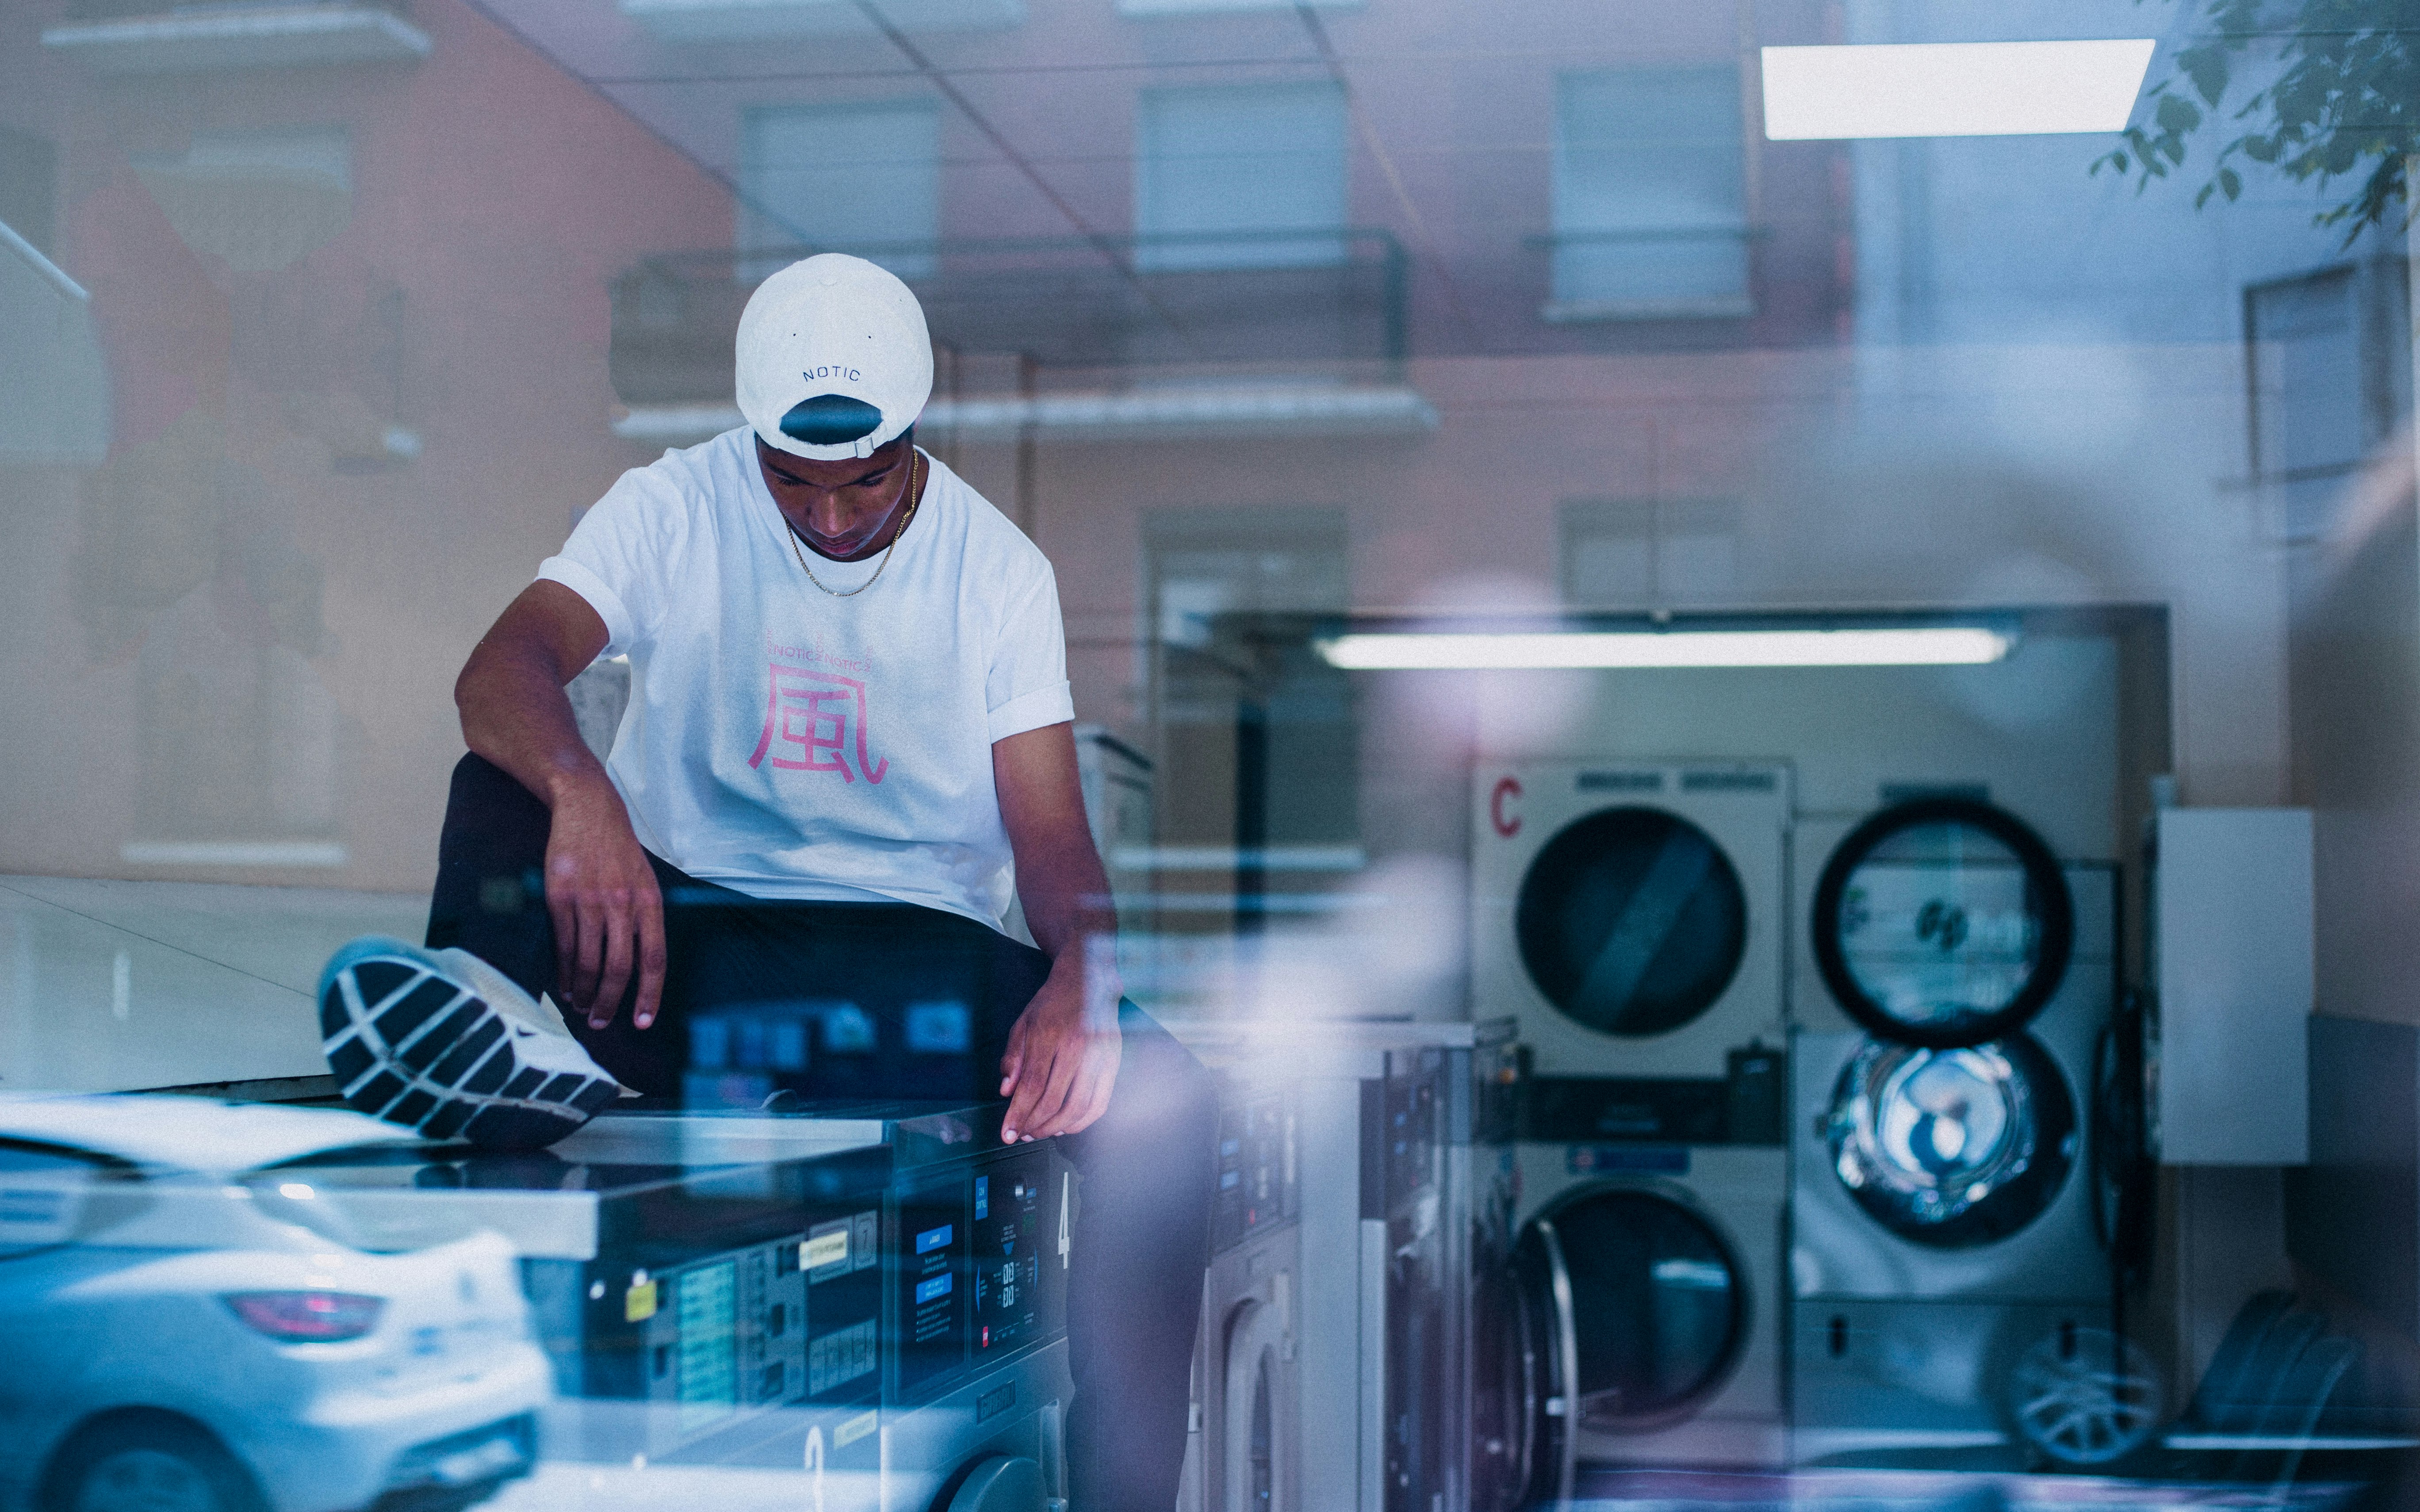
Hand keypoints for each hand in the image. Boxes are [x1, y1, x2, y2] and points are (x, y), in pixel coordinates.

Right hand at [543, 778, 666, 1030]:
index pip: (654, 959)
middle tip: (599, 1022)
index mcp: (650, 903)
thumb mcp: (646, 881)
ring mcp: (590, 900)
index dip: (649, 994)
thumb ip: (644, 919)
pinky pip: (563, 944)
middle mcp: (622, 905)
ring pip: (587, 961)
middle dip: (609, 1002)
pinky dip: (562, 971)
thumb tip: (640, 965)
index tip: (642, 1022)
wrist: (588, 808)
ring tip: (579, 1006)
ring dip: (583, 990)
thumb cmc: (619, 851)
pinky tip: (562, 984)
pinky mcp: (560, 896)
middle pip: (619, 967)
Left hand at [999, 948, 1120, 1142]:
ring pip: (1078, 1107)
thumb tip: (1007, 1092)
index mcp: (1049, 1035)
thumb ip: (1013, 1058)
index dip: (1018, 1115)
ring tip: (1039, 1132)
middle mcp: (1076, 1047)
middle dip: (1034, 1125)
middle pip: (1054, 1101)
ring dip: (1056, 1127)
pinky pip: (1100, 1103)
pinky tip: (1066, 1127)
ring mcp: (1099, 1055)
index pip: (1032, 1086)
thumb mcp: (1023, 1024)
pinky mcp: (1113, 1062)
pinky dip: (1082, 1122)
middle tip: (1020, 1135)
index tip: (1006, 1133)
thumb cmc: (1053, 1003)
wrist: (1089, 980)